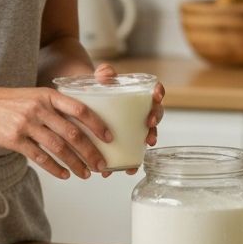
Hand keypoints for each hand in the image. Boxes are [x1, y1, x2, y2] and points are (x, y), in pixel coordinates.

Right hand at [0, 85, 113, 179]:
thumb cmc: (5, 101)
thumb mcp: (32, 96)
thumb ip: (53, 106)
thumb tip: (78, 124)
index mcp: (47, 95)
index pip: (80, 109)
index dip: (98, 125)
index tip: (109, 138)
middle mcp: (39, 108)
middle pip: (73, 133)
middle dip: (90, 152)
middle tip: (102, 165)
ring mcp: (26, 124)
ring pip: (59, 148)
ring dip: (75, 163)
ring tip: (85, 174)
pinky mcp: (14, 139)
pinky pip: (39, 157)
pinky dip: (54, 168)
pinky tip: (64, 174)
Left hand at [93, 62, 164, 177]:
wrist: (83, 101)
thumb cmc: (96, 89)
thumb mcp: (99, 79)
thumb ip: (103, 73)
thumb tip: (106, 74)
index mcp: (139, 96)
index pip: (155, 93)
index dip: (159, 93)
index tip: (156, 96)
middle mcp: (141, 113)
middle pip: (155, 117)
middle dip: (155, 123)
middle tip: (149, 127)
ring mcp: (134, 128)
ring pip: (146, 137)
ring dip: (144, 146)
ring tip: (141, 152)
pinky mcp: (125, 141)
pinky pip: (130, 153)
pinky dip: (127, 163)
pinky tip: (119, 170)